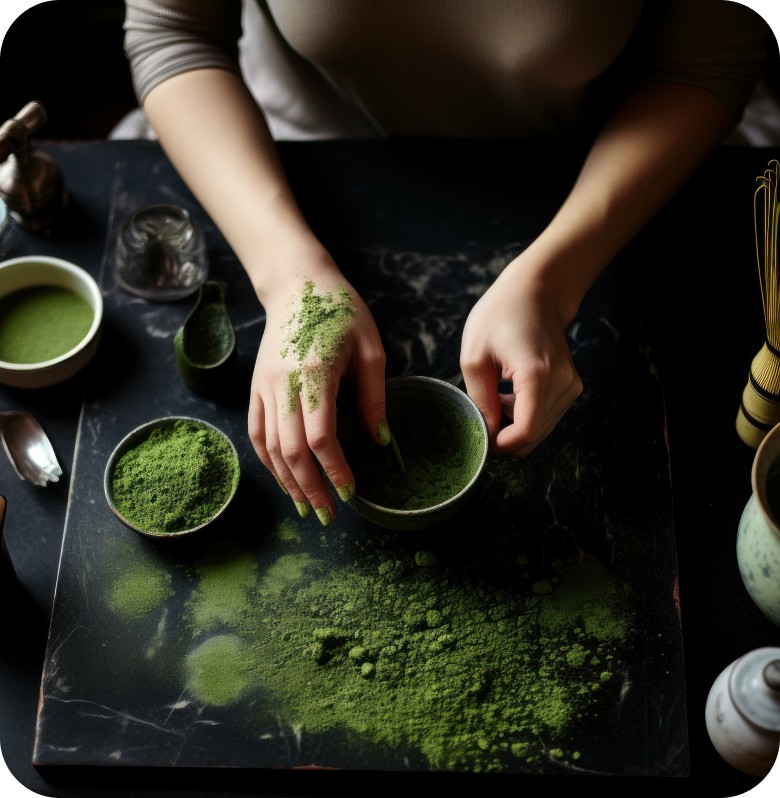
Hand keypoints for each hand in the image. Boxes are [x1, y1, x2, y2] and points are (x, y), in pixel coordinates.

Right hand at [248, 265, 386, 525]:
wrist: (297, 283)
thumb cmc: (341, 310)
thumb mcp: (370, 348)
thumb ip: (374, 398)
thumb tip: (381, 442)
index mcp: (314, 372)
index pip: (320, 436)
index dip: (334, 470)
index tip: (351, 492)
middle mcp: (282, 384)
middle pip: (289, 450)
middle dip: (310, 488)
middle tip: (330, 515)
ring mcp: (263, 386)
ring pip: (268, 446)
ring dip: (287, 481)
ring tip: (307, 507)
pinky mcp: (255, 386)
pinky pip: (256, 432)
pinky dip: (268, 461)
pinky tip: (284, 479)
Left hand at [460, 262, 582, 457]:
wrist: (536, 290)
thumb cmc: (500, 315)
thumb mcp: (475, 356)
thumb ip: (480, 400)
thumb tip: (486, 434)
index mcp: (537, 375)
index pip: (526, 432)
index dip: (501, 444)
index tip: (480, 435)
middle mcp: (562, 384)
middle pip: (534, 436)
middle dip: (506, 435)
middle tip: (482, 413)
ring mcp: (571, 386)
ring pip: (540, 430)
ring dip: (514, 424)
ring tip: (495, 397)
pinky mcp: (571, 386)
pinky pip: (546, 417)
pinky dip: (525, 415)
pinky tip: (509, 395)